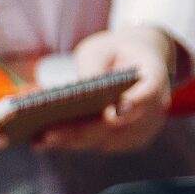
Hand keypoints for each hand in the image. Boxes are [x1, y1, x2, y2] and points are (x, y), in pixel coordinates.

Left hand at [34, 25, 181, 155]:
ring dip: (72, 142)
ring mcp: (142, 130)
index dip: (134, 104)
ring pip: (106, 141)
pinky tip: (45, 141)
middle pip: (119, 126)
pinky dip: (73, 144)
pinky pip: (99, 145)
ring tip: (39, 139)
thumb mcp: (101, 48)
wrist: (137, 62)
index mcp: (155, 77)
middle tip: (49, 133)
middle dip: (82, 131)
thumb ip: (92, 66)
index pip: (150, 93)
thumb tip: (74, 95)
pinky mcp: (126, 142)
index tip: (113, 112)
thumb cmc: (116, 52)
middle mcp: (154, 110)